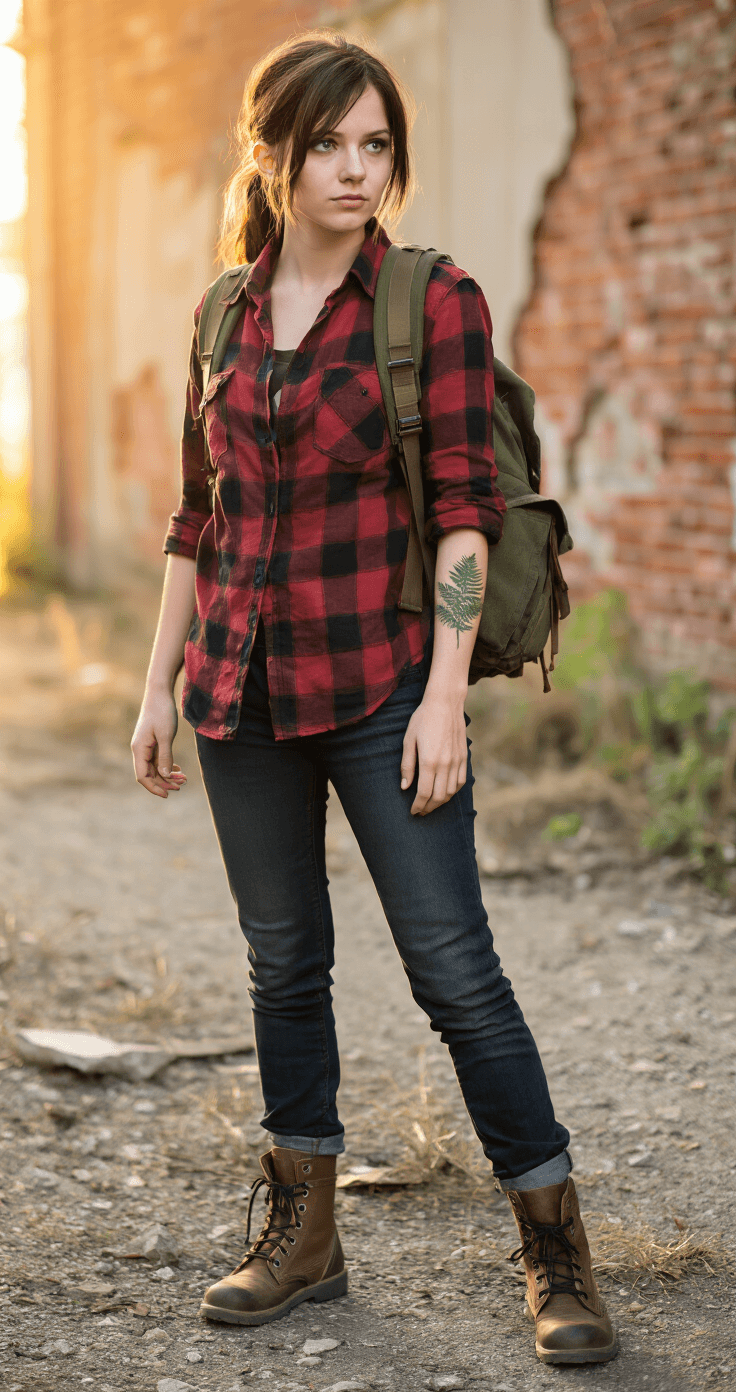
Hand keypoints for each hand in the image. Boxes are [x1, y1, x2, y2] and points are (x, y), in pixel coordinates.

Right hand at [131, 689, 186, 798]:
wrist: (159, 693)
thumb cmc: (162, 712)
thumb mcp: (166, 735)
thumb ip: (166, 756)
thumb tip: (165, 775)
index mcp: (139, 749)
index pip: (142, 776)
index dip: (154, 787)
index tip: (167, 795)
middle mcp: (140, 750)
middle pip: (149, 774)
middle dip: (165, 782)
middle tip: (182, 785)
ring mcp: (146, 746)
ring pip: (155, 767)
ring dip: (168, 775)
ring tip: (184, 779)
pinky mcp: (152, 742)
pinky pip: (158, 760)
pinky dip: (167, 766)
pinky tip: (178, 770)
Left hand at [400, 687, 467, 815]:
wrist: (445, 703)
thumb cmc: (423, 719)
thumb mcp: (409, 740)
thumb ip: (407, 765)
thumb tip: (405, 787)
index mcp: (430, 761)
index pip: (425, 793)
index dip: (418, 805)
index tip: (413, 811)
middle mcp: (446, 764)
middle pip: (439, 797)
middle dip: (429, 808)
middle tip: (420, 811)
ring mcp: (457, 761)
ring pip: (451, 792)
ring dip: (441, 802)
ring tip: (431, 804)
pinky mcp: (464, 757)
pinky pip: (461, 781)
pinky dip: (453, 791)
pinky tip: (445, 792)